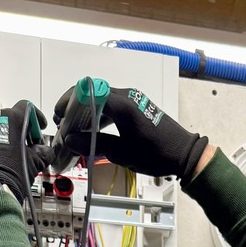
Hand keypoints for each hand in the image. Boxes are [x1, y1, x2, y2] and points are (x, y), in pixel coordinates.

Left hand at [0, 101, 48, 202]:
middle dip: (19, 130)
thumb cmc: (9, 175)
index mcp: (12, 119)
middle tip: (25, 146)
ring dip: (2, 137)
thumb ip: (42, 153)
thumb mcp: (34, 164)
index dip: (36, 118)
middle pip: (9, 118)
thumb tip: (45, 151)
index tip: (38, 129)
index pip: (26, 108)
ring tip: (8, 155)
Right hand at [52, 84, 207, 181]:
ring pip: (101, 99)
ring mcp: (132, 99)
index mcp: (122, 104)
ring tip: (75, 129)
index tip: (60, 116)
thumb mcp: (123, 153)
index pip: (87, 92)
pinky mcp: (137, 107)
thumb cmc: (157, 154)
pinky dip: (99, 114)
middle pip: (92, 92)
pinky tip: (93, 129)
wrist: (185, 154)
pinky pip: (112, 105)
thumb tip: (71, 139)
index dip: (69, 102)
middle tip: (64, 124)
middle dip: (74, 107)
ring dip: (86, 111)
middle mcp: (126, 96)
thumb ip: (95, 144)